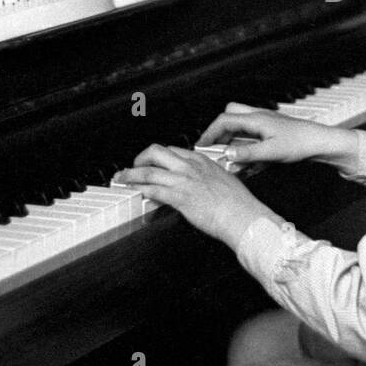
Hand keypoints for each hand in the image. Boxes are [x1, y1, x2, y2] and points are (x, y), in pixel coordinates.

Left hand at [112, 144, 268, 246]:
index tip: (151, 161)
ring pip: (148, 172)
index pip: (172, 150)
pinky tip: (134, 193)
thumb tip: (200, 183)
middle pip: (156, 152)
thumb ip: (208, 178)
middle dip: (139, 158)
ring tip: (121, 179)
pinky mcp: (180, 197)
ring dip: (130, 175)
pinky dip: (139, 190)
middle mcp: (190, 166)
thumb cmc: (238, 203)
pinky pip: (153, 190)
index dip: (157, 156)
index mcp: (201, 161)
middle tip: (132, 167)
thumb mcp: (224, 180)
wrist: (244, 216)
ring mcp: (184, 181)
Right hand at [197, 103, 356, 166]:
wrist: (321, 142)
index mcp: (256, 119)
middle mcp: (259, 117)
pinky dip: (244, 143)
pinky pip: (251, 133)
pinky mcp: (272, 130)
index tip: (202, 145)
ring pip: (240, 124)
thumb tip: (227, 154)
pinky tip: (247, 158)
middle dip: (219, 130)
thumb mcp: (271, 152)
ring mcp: (266, 123)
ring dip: (232, 138)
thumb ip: (248, 153)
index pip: (224, 120)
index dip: (210, 132)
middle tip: (214, 147)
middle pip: (230, 115)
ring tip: (229, 155)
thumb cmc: (301, 143)